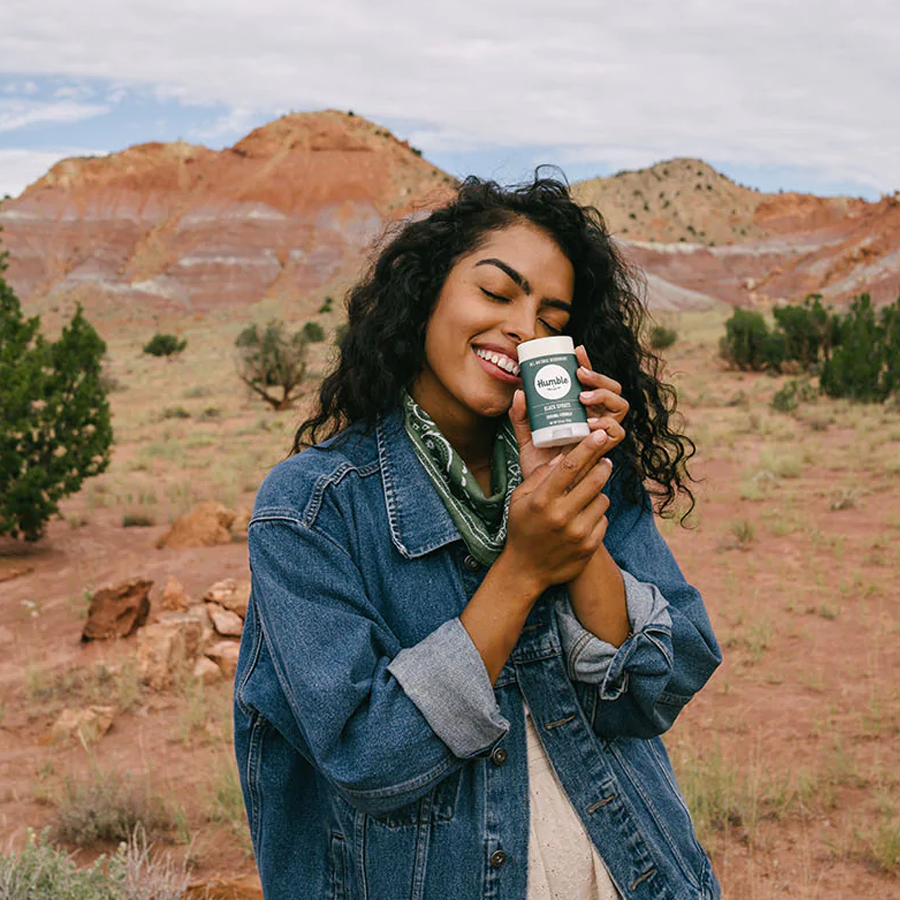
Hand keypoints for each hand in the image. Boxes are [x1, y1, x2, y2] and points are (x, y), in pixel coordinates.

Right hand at [502, 430, 614, 592]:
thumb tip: (562, 455)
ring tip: (586, 497)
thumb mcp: (519, 499)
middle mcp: (561, 516)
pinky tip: (584, 519)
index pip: (569, 467)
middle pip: (595, 480)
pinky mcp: (589, 546)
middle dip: (603, 466)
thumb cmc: (521, 529)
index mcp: (541, 501)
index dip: (587, 448)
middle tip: (604, 461)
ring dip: (598, 494)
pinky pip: (603, 520)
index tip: (599, 435)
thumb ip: (539, 476)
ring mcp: (577, 533)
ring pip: (603, 499)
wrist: (525, 570)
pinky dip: (597, 515)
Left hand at [508, 344, 627, 479]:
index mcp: (580, 410)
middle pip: (612, 389)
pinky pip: (617, 432)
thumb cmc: (538, 465)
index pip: (591, 381)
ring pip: (620, 406)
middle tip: (579, 375)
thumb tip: (519, 392)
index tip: (577, 350)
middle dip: (599, 377)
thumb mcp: (525, 436)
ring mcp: (602, 434)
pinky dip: (608, 425)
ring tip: (583, 398)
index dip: (588, 364)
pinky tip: (591, 423)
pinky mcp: (604, 450)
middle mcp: (596, 419)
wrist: (542, 493)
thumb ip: (521, 416)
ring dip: (605, 396)